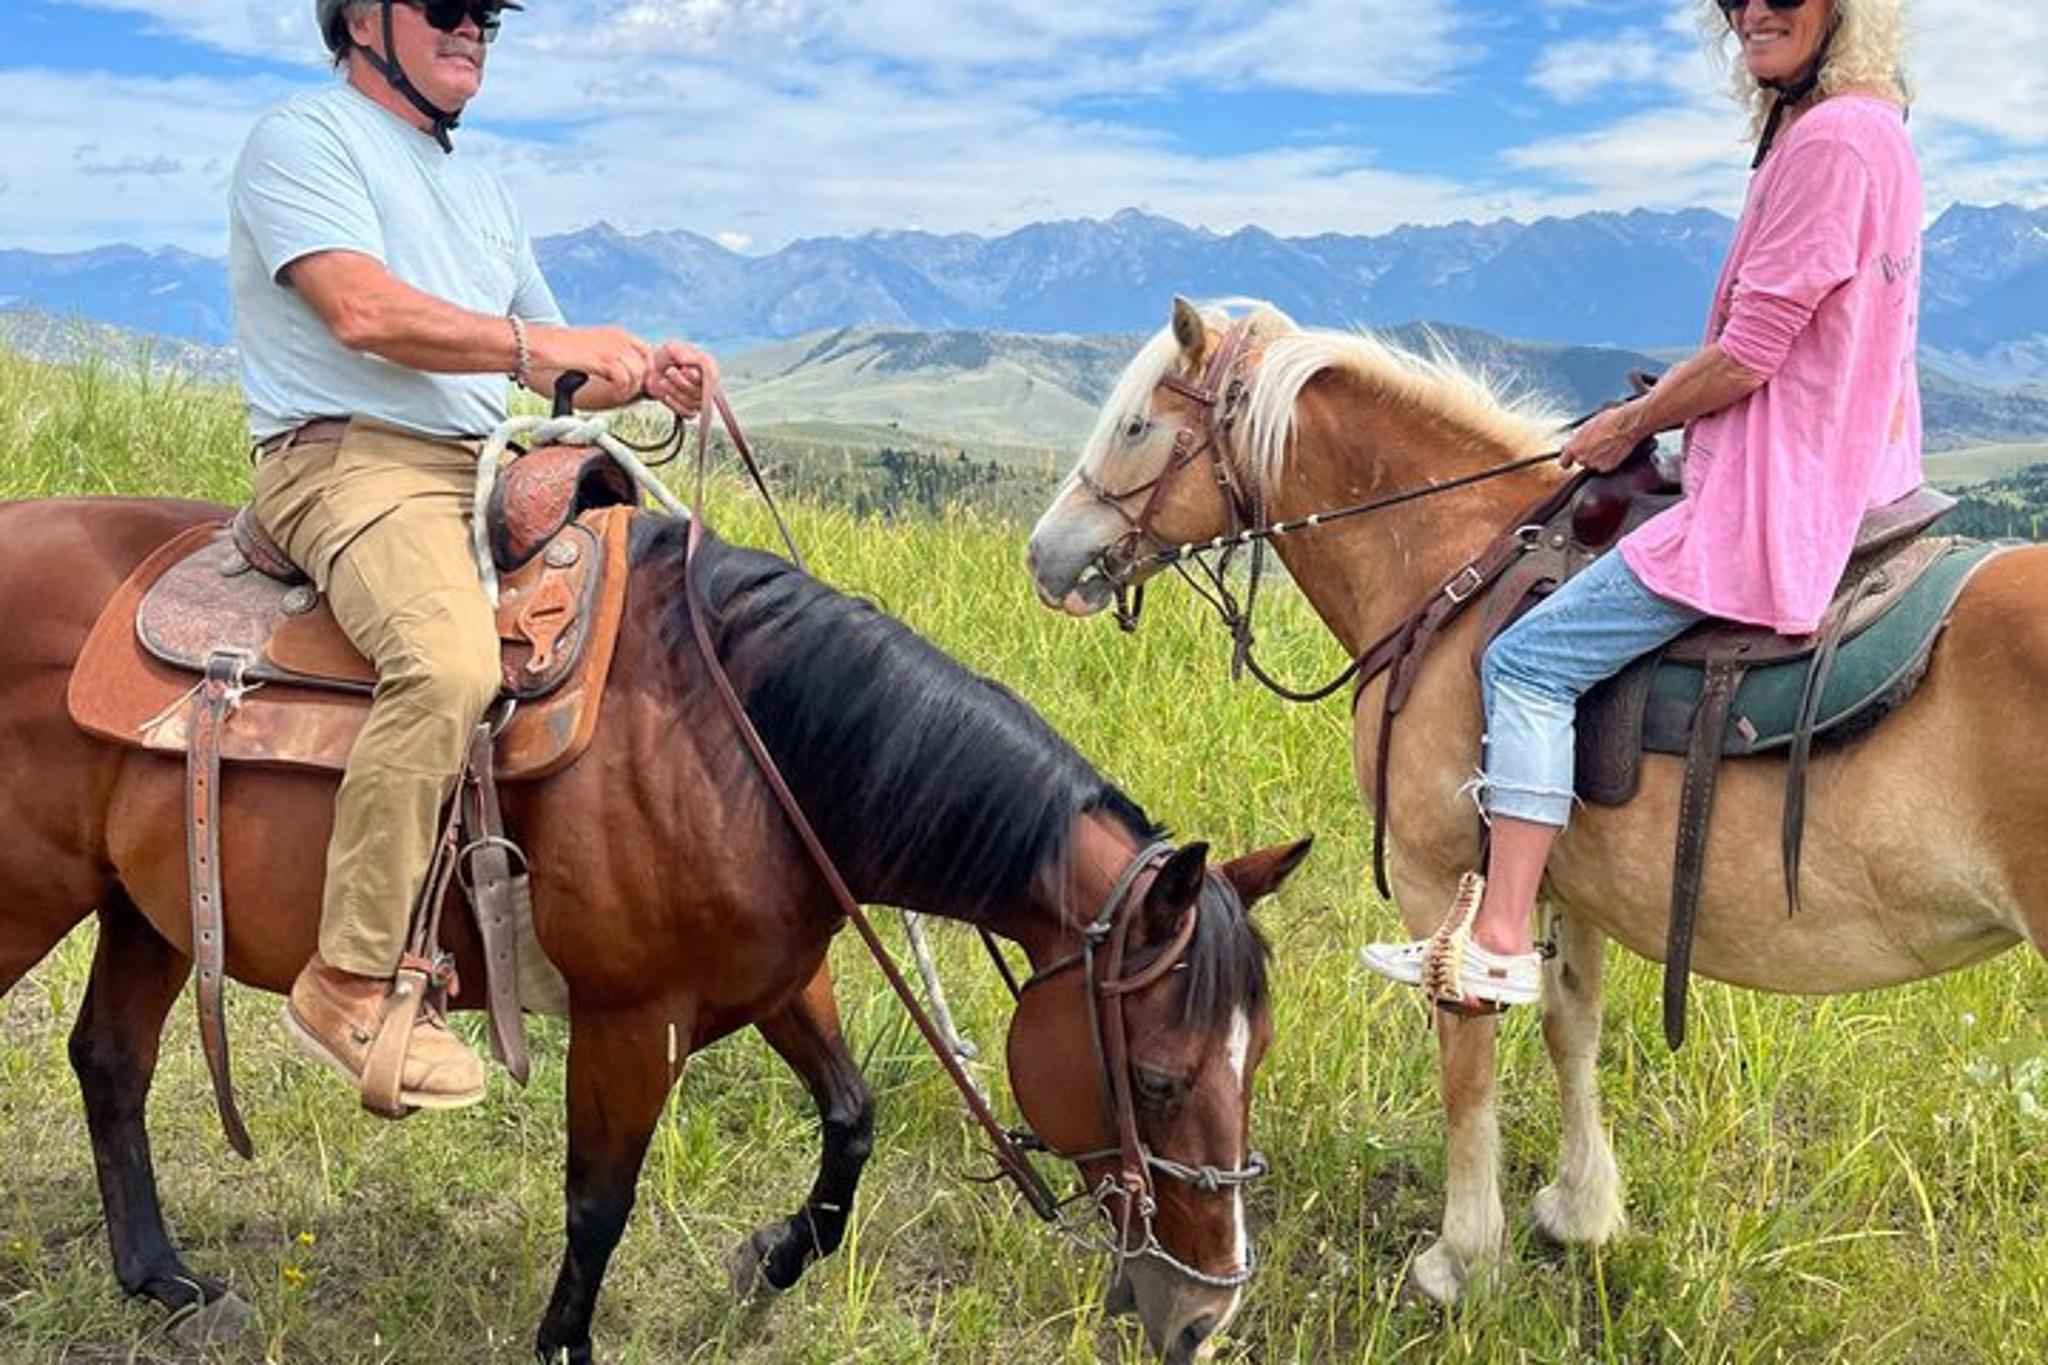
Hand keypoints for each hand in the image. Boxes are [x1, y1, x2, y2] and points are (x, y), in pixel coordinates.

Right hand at [529, 324, 652, 402]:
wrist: (541, 345)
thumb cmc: (562, 350)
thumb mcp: (595, 349)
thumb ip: (614, 358)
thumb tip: (632, 377)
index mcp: (618, 333)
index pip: (648, 352)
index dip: (647, 371)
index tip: (639, 383)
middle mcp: (619, 338)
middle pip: (645, 366)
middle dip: (639, 383)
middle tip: (627, 393)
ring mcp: (612, 348)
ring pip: (638, 374)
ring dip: (630, 390)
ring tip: (618, 395)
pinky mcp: (603, 359)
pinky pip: (624, 380)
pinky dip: (621, 391)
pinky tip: (613, 394)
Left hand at [641, 340, 719, 418]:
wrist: (651, 370)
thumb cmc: (664, 357)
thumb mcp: (672, 348)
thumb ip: (683, 353)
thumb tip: (690, 365)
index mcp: (710, 367)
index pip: (711, 377)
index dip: (696, 376)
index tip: (683, 369)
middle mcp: (708, 384)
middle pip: (700, 392)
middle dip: (681, 383)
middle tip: (669, 371)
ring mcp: (700, 399)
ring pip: (693, 403)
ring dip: (675, 393)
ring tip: (664, 381)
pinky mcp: (690, 409)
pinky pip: (689, 414)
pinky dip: (676, 405)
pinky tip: (666, 396)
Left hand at [1560, 402, 1644, 471]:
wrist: (1626, 424)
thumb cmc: (1608, 421)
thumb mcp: (1586, 427)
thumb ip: (1577, 439)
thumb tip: (1574, 443)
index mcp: (1574, 447)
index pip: (1563, 462)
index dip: (1568, 460)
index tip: (1569, 462)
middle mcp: (1582, 458)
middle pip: (1580, 461)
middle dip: (1586, 454)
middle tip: (1596, 444)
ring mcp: (1594, 464)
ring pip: (1592, 464)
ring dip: (1597, 457)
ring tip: (1607, 444)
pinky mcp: (1607, 467)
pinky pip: (1604, 466)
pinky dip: (1607, 460)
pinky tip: (1613, 449)